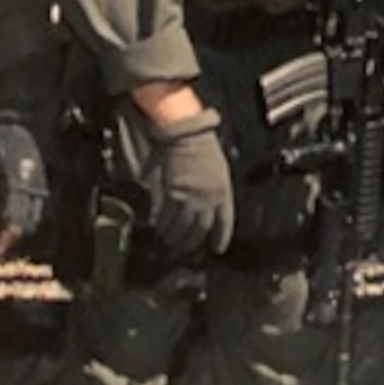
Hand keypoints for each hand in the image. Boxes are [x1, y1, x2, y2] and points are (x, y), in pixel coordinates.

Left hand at [0, 116, 49, 255]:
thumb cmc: (4, 139)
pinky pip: (35, 207)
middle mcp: (34, 186)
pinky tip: (11, 221)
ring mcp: (39, 185)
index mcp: (21, 182)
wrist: (22, 124)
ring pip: (34, 215)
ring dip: (19, 229)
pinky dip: (24, 218)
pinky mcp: (38, 183)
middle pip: (29, 220)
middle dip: (13, 237)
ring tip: (2, 240)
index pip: (18, 215)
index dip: (8, 234)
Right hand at [127, 103, 234, 255]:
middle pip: (201, 230)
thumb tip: (207, 210)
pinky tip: (158, 226)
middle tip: (186, 248)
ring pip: (181, 227)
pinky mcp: (172, 195)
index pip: (224, 223)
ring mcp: (190, 198)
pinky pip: (166, 217)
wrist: (187, 135)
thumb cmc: (204, 148)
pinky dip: (161, 224)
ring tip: (170, 240)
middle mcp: (208, 199)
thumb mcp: (219, 171)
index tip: (216, 249)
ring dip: (174, 237)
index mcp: (224, 192)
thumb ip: (215, 193)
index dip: (220, 238)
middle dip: (193, 242)